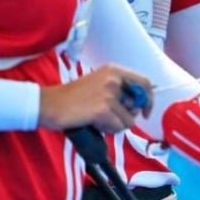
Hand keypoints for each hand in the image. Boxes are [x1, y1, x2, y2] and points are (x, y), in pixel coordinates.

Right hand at [37, 64, 152, 132]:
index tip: (145, 111)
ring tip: (97, 119)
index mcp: (114, 70)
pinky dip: (108, 130)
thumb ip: (118, 90)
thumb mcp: (98, 84)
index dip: (148, 99)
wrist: (51, 104)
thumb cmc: (72, 97)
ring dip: (115, 125)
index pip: (144, 82)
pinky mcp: (103, 109)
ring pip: (128, 120)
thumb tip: (138, 107)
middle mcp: (114, 79)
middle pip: (138, 104)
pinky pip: (118, 127)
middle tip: (110, 118)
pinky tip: (94, 123)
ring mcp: (109, 93)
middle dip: (128, 115)